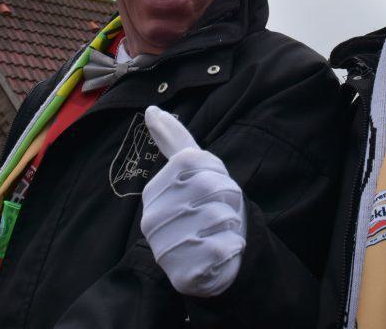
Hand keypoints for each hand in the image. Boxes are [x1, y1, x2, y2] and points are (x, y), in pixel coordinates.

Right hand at [140, 106, 245, 297]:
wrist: (216, 258)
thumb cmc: (205, 208)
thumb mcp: (193, 170)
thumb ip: (174, 139)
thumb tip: (151, 110)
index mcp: (153, 192)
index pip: (193, 161)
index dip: (215, 170)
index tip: (214, 185)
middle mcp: (152, 221)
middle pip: (210, 187)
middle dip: (228, 197)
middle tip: (221, 211)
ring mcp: (165, 250)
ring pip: (220, 216)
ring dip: (232, 223)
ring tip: (220, 231)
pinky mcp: (184, 275)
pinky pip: (225, 247)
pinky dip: (234, 246)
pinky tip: (223, 251)